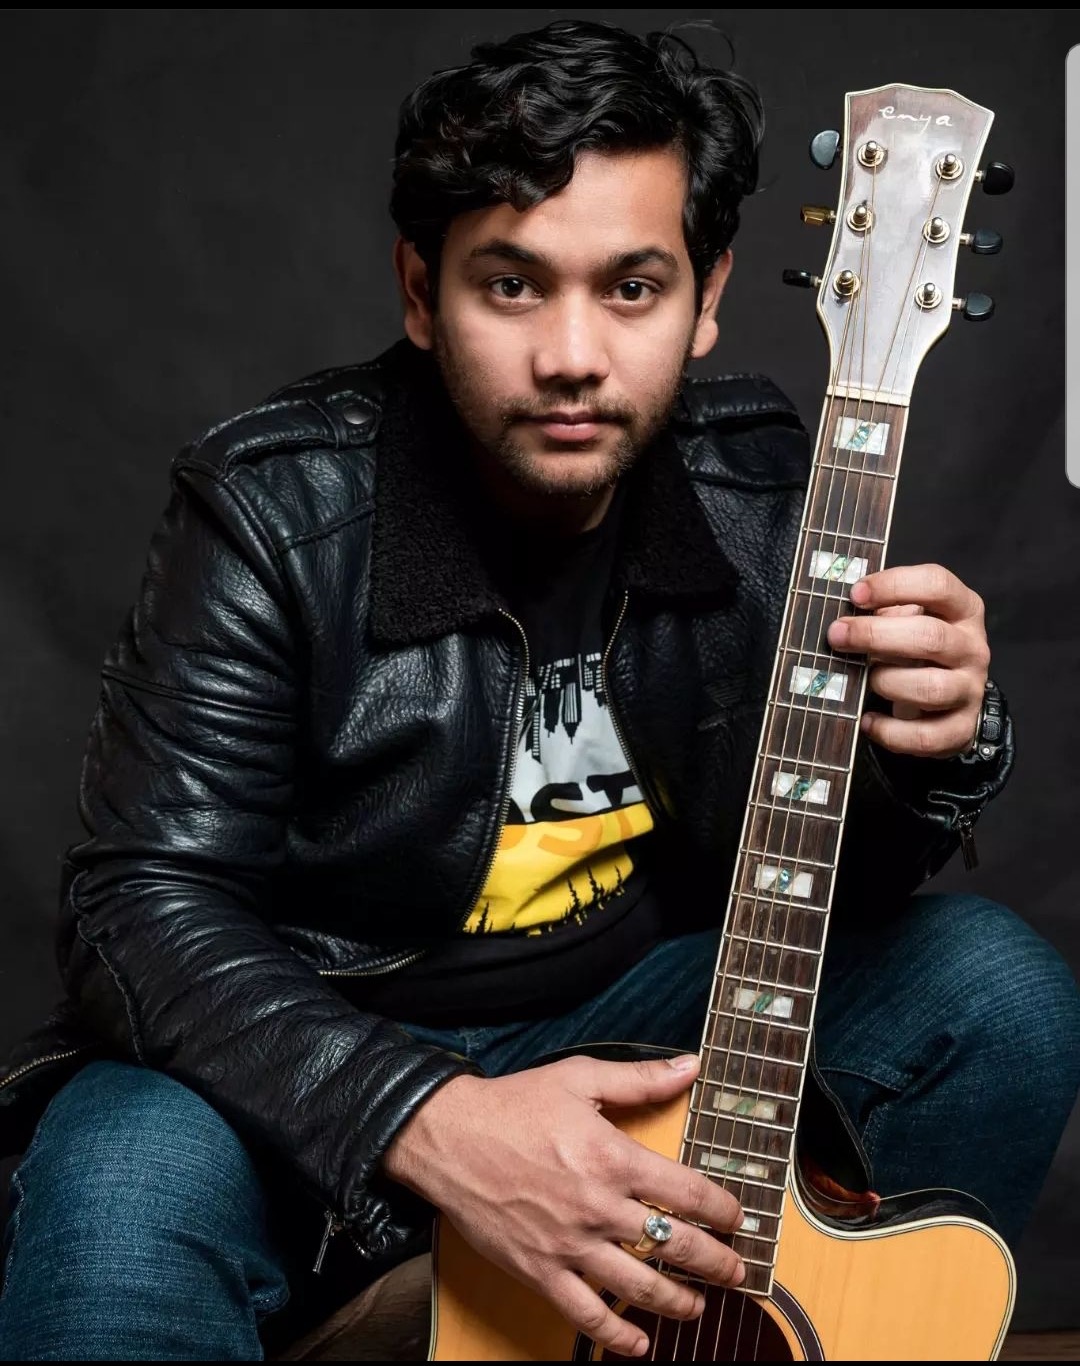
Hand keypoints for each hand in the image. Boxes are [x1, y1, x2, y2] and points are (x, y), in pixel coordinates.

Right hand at [383, 1053, 744, 1356]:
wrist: (449, 1137)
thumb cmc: (513, 1105)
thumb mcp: (579, 1078)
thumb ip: (640, 1079)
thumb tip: (690, 1066)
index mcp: (612, 1157)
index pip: (687, 1192)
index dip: (722, 1209)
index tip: (737, 1217)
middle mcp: (597, 1206)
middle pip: (674, 1245)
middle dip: (716, 1262)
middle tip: (737, 1271)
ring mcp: (569, 1244)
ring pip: (639, 1287)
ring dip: (679, 1302)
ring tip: (699, 1304)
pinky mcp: (540, 1270)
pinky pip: (585, 1314)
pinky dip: (617, 1335)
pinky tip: (638, 1342)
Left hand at [826, 563, 989, 758]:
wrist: (951, 696)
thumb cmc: (917, 648)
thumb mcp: (906, 619)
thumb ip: (881, 611)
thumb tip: (839, 618)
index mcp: (963, 609)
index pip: (938, 585)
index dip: (894, 585)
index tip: (856, 594)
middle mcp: (972, 647)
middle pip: (930, 637)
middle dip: (876, 635)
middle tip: (838, 636)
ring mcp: (970, 689)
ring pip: (930, 688)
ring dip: (887, 682)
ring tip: (865, 679)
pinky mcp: (961, 728)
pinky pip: (925, 736)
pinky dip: (891, 732)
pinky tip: (868, 721)